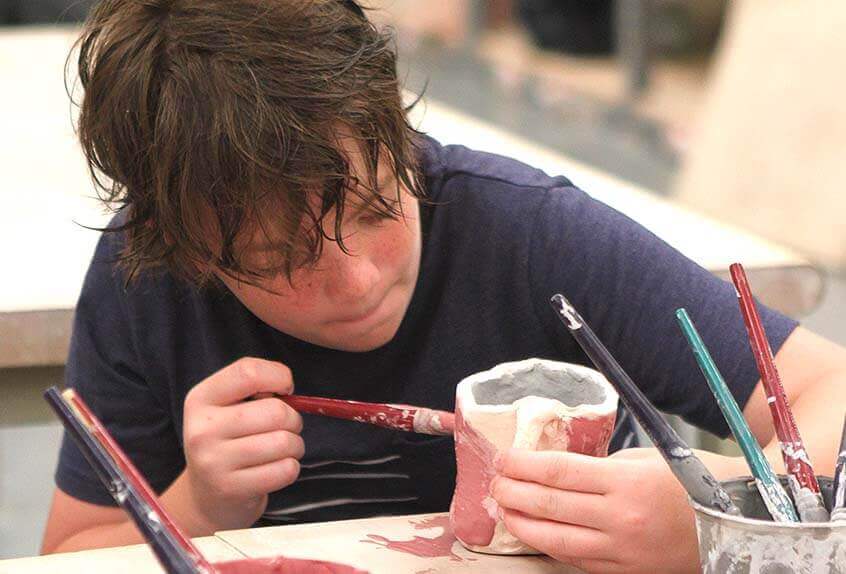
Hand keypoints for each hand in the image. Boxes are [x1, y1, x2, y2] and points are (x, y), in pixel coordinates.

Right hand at [181, 357, 303, 530]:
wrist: (206, 496)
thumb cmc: (228, 442)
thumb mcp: (227, 407)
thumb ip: (254, 388)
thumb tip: (286, 388)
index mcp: (201, 399)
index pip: (248, 372)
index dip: (279, 376)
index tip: (285, 390)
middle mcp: (202, 429)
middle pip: (276, 411)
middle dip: (293, 419)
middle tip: (286, 428)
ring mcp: (214, 462)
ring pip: (284, 442)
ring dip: (295, 445)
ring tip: (281, 449)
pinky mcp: (231, 489)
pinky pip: (285, 470)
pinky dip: (291, 467)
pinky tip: (275, 468)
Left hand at [490, 447, 739, 572]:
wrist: (740, 524)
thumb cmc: (694, 482)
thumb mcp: (645, 461)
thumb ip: (600, 467)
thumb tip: (557, 469)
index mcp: (626, 484)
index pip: (557, 473)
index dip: (523, 466)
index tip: (503, 459)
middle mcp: (620, 520)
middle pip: (549, 505)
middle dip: (513, 493)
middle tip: (494, 483)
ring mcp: (622, 552)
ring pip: (556, 540)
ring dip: (523, 524)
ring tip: (504, 510)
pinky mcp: (627, 572)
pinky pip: (578, 560)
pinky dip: (551, 546)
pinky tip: (535, 534)